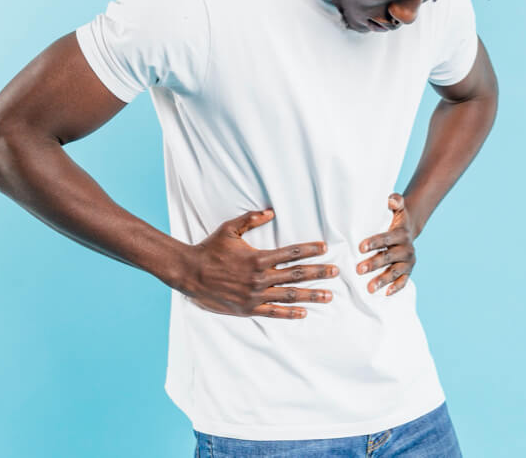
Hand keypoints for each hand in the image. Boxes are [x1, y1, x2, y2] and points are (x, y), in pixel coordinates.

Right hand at [171, 208, 338, 318]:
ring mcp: (254, 295)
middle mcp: (260, 278)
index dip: (310, 250)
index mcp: (258, 258)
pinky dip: (289, 313)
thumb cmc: (209, 249)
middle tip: (336, 273)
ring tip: (328, 296)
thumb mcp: (229, 229)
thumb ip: (251, 219)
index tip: (325, 248)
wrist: (189, 273)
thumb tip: (271, 211)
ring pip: (289, 295)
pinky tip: (304, 312)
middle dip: (318, 273)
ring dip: (311, 295)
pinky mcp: (247, 309)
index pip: (291, 253)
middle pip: (296, 275)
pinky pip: (273, 312)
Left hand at [356, 193, 415, 294]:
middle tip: (358, 269)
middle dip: (374, 264)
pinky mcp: (409, 271)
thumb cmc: (395, 218)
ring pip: (395, 272)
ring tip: (369, 288)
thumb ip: (395, 201)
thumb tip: (391, 200)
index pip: (386, 238)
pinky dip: (396, 288)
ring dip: (382, 280)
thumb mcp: (398, 207)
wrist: (409, 229)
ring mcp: (408, 261)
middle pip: (389, 257)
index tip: (360, 248)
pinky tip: (386, 294)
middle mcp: (406, 248)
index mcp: (401, 233)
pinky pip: (404, 281)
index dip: (374, 242)